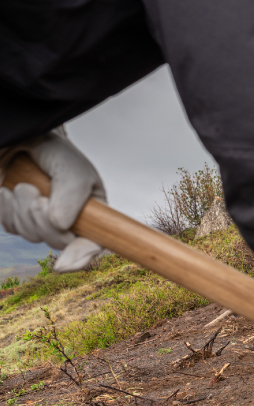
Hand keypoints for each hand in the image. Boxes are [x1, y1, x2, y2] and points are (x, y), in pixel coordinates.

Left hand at [0, 127, 105, 272]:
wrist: (22, 139)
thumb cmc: (53, 152)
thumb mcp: (72, 169)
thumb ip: (72, 195)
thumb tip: (61, 226)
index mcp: (91, 213)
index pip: (93, 244)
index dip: (81, 256)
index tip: (64, 265)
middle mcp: (68, 221)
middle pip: (58, 242)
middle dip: (42, 221)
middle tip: (35, 195)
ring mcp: (40, 222)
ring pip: (31, 235)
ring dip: (22, 211)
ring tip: (22, 186)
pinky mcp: (16, 219)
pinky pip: (10, 227)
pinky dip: (6, 209)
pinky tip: (7, 192)